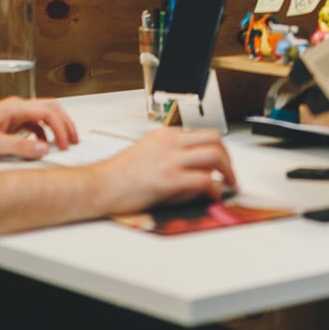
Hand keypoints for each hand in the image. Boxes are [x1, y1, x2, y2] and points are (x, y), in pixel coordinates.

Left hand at [0, 97, 78, 160]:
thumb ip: (20, 147)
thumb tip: (42, 149)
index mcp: (14, 108)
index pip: (48, 112)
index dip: (61, 128)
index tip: (65, 144)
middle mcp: (14, 108)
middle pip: (49, 109)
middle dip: (65, 124)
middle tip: (74, 139)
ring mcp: (10, 115)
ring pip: (41, 116)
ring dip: (54, 128)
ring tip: (62, 142)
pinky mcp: (6, 123)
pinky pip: (31, 124)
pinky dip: (41, 133)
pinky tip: (41, 144)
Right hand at [100, 128, 237, 211]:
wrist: (98, 186)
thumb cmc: (117, 176)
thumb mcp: (146, 155)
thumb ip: (170, 156)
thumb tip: (191, 167)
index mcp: (163, 135)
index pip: (200, 134)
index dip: (215, 148)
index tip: (220, 161)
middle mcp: (169, 143)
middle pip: (213, 139)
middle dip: (227, 156)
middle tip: (230, 172)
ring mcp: (170, 160)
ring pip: (214, 155)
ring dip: (228, 170)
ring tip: (229, 183)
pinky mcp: (169, 180)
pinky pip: (204, 180)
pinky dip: (215, 188)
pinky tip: (214, 195)